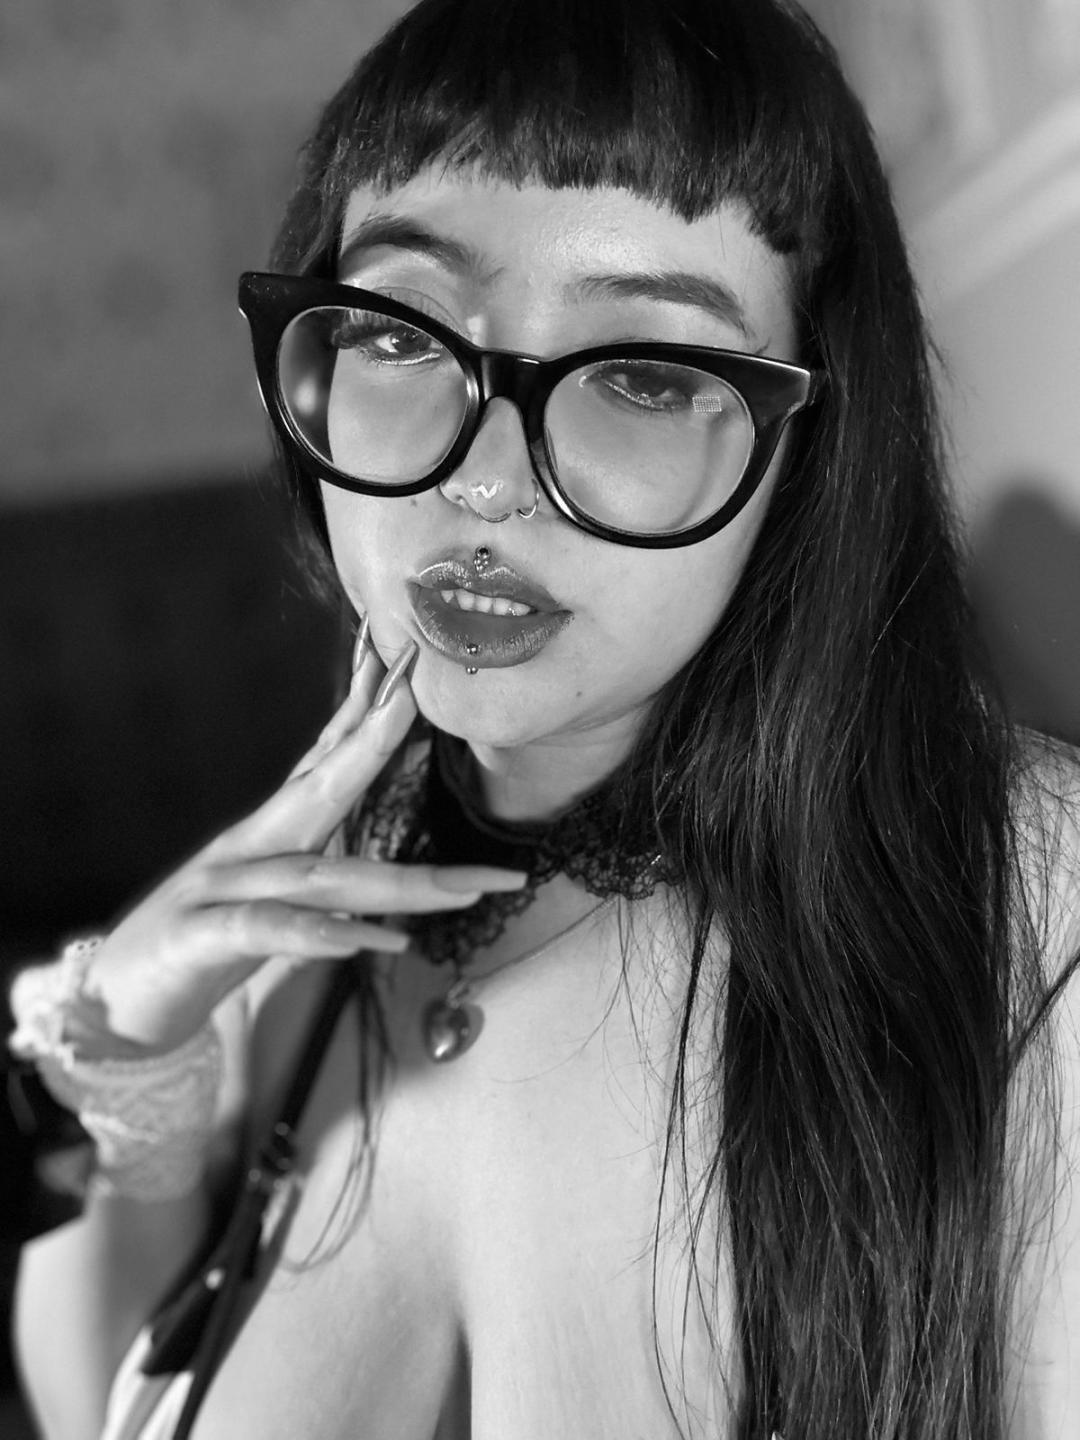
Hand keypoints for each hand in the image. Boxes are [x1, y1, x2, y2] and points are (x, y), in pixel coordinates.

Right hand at [80, 637, 524, 1053]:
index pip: (321, 767)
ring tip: (463, 887)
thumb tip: (380, 887)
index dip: (361, 722)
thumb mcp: (266, 908)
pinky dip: (321, 936)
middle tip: (415, 700)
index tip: (407, 679)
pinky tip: (371, 943)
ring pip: (318, 876)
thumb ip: (319, 889)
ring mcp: (219, 892)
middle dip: (369, 747)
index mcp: (266, 838)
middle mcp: (245, 852)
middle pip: (317, 792)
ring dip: (394, 881)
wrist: (108, 1005)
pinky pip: (268, 931)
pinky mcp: (197, 940)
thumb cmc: (200, 949)